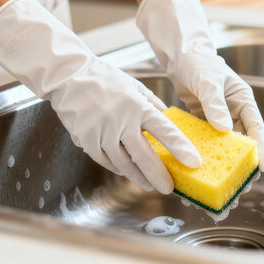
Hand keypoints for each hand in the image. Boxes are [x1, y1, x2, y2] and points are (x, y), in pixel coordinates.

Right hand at [0, 0, 201, 192]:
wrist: (68, 76)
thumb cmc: (104, 78)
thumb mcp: (135, 86)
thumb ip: (153, 105)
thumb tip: (168, 120)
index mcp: (138, 106)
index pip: (165, 131)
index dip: (181, 148)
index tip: (194, 162)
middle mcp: (121, 122)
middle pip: (144, 156)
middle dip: (159, 175)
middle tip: (169, 187)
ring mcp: (102, 133)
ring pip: (124, 164)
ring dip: (139, 177)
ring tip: (150, 185)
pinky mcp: (86, 140)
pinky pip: (106, 161)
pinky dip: (119, 169)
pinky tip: (128, 173)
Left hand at [136, 0, 263, 171]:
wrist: (180, 56)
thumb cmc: (199, 62)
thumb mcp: (208, 81)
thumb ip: (215, 103)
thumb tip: (224, 128)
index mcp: (243, 102)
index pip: (256, 128)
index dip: (261, 149)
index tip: (263, 168)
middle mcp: (234, 114)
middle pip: (241, 146)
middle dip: (241, 168)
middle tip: (240, 188)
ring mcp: (219, 122)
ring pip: (224, 150)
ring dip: (222, 169)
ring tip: (219, 191)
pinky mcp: (203, 125)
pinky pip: (206, 146)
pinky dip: (203, 160)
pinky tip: (197, 176)